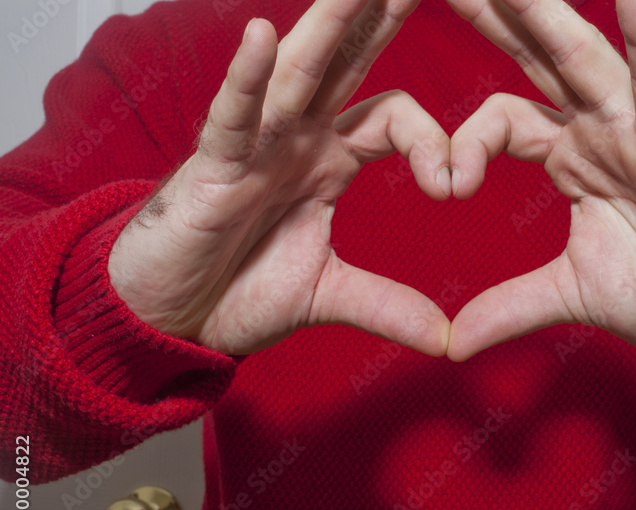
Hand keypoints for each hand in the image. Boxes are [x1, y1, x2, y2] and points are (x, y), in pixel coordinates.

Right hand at [108, 0, 452, 356]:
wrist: (171, 318)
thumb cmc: (237, 290)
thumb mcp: (328, 296)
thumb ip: (387, 307)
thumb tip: (446, 339)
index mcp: (328, 159)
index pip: (394, 118)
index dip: (432, 142)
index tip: (453, 190)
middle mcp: (296, 138)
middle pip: (348, 63)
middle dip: (382, 16)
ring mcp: (255, 145)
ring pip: (297, 72)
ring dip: (328, 24)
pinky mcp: (213, 167)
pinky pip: (232, 117)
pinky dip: (247, 80)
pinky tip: (262, 36)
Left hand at [444, 0, 635, 360]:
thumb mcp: (570, 295)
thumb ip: (510, 308)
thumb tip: (453, 343)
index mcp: (571, 158)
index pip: (500, 119)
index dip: (463, 143)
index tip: (445, 188)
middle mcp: (600, 130)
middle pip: (535, 57)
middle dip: (494, 13)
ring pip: (584, 57)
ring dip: (546, 14)